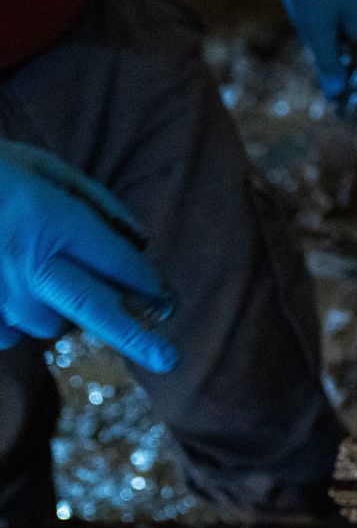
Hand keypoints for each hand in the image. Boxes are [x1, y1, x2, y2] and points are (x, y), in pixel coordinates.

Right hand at [0, 141, 177, 372]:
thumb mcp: (45, 167)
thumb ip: (97, 204)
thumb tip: (140, 244)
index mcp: (51, 220)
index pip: (118, 263)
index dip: (150, 285)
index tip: (169, 303)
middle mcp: (26, 261)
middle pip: (94, 308)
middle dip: (136, 336)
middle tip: (170, 360)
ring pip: (51, 324)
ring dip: (62, 312)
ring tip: (43, 279)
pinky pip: (9, 333)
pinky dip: (18, 319)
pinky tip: (8, 289)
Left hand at [274, 0, 356, 121]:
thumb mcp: (318, 32)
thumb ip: (329, 64)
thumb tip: (336, 94)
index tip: (352, 119)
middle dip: (356, 94)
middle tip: (344, 116)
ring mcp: (351, 21)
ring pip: (353, 59)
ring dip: (346, 80)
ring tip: (335, 100)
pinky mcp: (337, 14)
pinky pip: (342, 47)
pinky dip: (338, 64)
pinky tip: (328, 74)